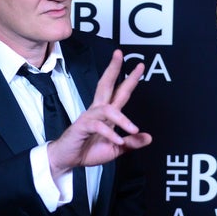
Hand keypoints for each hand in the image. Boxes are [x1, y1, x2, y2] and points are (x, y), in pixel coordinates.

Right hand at [47, 49, 151, 179]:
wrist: (68, 160)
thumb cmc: (88, 150)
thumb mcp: (116, 149)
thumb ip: (131, 143)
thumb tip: (148, 137)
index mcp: (107, 113)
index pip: (120, 91)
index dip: (130, 79)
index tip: (139, 67)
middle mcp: (98, 110)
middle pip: (106, 85)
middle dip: (113, 69)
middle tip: (120, 54)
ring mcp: (89, 117)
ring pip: (107, 109)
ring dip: (122, 119)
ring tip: (133, 129)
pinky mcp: (82, 126)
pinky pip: (98, 126)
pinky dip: (110, 134)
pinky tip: (118, 141)